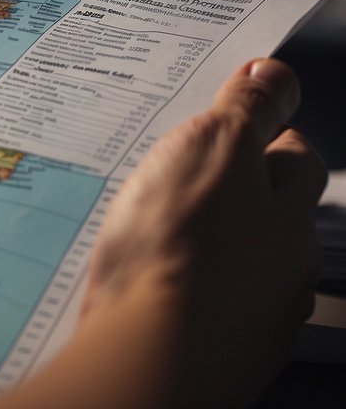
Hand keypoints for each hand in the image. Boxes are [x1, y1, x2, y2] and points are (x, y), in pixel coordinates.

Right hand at [82, 57, 324, 405]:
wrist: (146, 356)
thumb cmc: (180, 252)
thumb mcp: (212, 148)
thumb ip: (245, 110)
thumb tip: (276, 72)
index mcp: (290, 216)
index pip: (294, 158)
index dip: (260, 134)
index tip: (221, 122)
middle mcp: (281, 269)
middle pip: (263, 214)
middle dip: (227, 193)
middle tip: (171, 173)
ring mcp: (247, 317)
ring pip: (227, 262)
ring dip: (197, 244)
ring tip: (141, 229)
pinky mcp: (207, 352)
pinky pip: (192, 303)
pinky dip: (172, 288)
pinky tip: (136, 279)